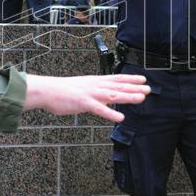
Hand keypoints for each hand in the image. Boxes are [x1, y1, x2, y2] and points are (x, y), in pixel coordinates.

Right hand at [23, 73, 149, 122]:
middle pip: (118, 85)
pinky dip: (110, 112)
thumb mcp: (83, 89)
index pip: (116, 79)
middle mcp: (95, 86)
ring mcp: (90, 94)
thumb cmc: (62, 91)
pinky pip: (99, 109)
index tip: (143, 79)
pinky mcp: (83, 103)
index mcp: (95, 82)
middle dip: (134, 87)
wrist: (47, 90)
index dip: (131, 79)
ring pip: (112, 94)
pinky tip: (120, 117)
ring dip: (128, 96)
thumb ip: (96, 94)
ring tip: (141, 98)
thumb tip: (107, 98)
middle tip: (149, 89)